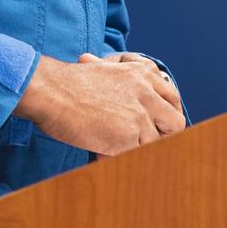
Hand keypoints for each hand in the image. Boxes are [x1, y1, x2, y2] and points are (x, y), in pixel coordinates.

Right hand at [14, 52, 185, 156]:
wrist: (51, 91)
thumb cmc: (69, 83)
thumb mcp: (105, 69)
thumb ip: (125, 82)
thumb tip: (134, 102)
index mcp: (143, 73)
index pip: (173, 98)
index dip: (165, 115)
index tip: (156, 126)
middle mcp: (147, 92)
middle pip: (175, 122)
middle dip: (164, 136)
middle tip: (144, 143)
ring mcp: (139, 115)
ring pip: (156, 144)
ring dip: (137, 149)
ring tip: (112, 148)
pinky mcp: (128, 135)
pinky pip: (135, 156)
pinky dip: (119, 158)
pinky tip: (101, 153)